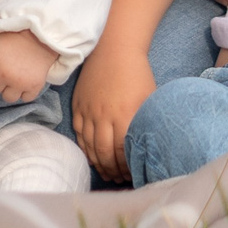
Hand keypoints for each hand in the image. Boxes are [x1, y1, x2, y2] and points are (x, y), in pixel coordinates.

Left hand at [0, 29, 58, 104]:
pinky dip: (25, 92)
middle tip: (3, 75)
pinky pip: (25, 98)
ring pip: (8, 98)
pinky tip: (25, 82)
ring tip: (14, 80)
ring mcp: (20, 83)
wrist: (41, 35)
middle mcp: (4, 75)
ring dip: (9, 91)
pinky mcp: (34, 87)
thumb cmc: (14, 36)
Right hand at [70, 47, 156, 183]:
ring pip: (89, 146)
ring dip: (99, 163)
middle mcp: (104, 116)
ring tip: (108, 173)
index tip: (134, 174)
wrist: (114, 49)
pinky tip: (93, 157)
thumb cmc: (138, 75)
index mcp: (124, 115)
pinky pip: (79, 134)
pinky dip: (85, 149)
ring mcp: (88, 111)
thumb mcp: (149, 99)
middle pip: (105, 153)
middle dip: (113, 170)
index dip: (128, 167)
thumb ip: (146, 123)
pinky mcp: (78, 106)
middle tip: (120, 179)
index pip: (123, 151)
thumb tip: (149, 146)